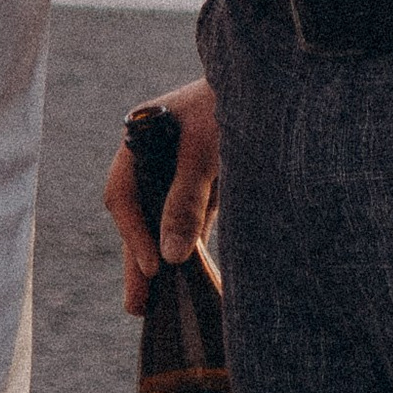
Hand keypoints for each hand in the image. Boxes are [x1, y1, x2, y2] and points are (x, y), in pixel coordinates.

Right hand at [105, 78, 219, 314]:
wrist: (268, 86)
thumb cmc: (229, 105)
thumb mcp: (205, 149)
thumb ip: (186, 199)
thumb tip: (171, 256)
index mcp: (142, 139)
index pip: (123, 193)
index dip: (133, 233)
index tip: (154, 266)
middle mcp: (154, 159)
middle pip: (138, 216)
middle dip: (139, 260)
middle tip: (138, 306)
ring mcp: (177, 174)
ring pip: (161, 225)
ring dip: (161, 261)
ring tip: (153, 306)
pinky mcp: (202, 187)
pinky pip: (189, 223)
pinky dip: (187, 250)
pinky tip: (189, 281)